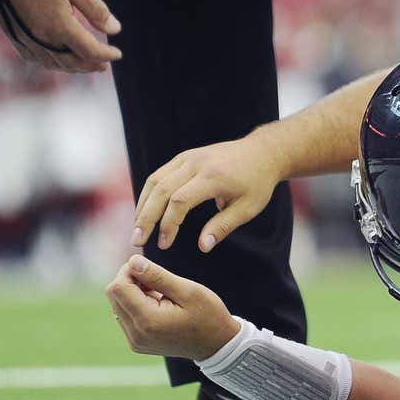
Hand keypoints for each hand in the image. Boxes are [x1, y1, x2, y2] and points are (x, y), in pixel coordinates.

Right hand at [0, 0, 121, 72]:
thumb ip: (96, 9)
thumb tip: (115, 30)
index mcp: (60, 26)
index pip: (90, 51)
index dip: (106, 55)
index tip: (118, 54)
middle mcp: (43, 39)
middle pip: (73, 63)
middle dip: (91, 65)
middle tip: (104, 64)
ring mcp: (28, 41)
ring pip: (55, 64)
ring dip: (74, 67)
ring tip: (87, 63)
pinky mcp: (17, 39)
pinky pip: (38, 60)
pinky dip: (53, 63)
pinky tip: (60, 60)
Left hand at [106, 256, 238, 360]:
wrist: (217, 344)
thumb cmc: (207, 315)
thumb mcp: (187, 290)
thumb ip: (157, 276)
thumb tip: (132, 261)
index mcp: (148, 321)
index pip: (118, 287)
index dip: (129, 270)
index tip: (149, 267)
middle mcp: (136, 334)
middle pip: (114, 295)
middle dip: (130, 280)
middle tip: (156, 278)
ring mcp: (135, 341)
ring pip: (117, 304)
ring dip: (133, 292)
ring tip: (159, 292)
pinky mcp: (137, 343)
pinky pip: (125, 315)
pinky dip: (136, 304)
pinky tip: (156, 303)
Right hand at [132, 135, 282, 252]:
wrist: (262, 152)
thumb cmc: (257, 183)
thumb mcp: (248, 208)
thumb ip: (223, 226)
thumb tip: (202, 247)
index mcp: (213, 176)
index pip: (180, 200)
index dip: (168, 224)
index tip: (164, 244)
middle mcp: (196, 163)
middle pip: (161, 190)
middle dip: (146, 217)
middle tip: (137, 241)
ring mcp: (188, 157)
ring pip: (155, 180)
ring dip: (142, 205)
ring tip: (137, 229)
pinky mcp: (184, 156)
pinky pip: (160, 174)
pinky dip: (149, 194)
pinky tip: (146, 212)